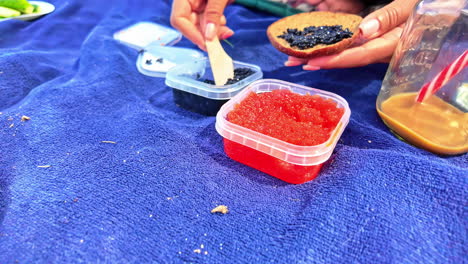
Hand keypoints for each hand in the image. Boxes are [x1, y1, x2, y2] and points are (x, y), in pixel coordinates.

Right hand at [170, 0, 233, 50]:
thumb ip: (213, 14)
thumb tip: (208, 36)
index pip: (178, 19)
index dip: (191, 34)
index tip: (206, 44)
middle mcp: (187, 2)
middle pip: (190, 26)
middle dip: (206, 35)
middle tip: (222, 37)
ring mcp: (196, 5)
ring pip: (200, 27)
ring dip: (213, 33)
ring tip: (226, 30)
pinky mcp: (206, 8)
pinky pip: (207, 23)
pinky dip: (216, 28)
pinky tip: (225, 27)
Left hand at [285, 0, 419, 69]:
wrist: (436, 7)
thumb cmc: (425, 4)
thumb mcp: (410, 5)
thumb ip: (389, 17)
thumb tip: (362, 32)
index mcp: (391, 44)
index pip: (359, 55)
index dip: (335, 60)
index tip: (311, 62)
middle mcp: (381, 50)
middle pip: (347, 59)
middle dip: (319, 62)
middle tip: (291, 63)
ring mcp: (376, 47)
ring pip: (346, 55)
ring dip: (320, 57)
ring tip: (294, 59)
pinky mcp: (372, 41)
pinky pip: (349, 48)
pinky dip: (330, 49)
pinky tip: (314, 50)